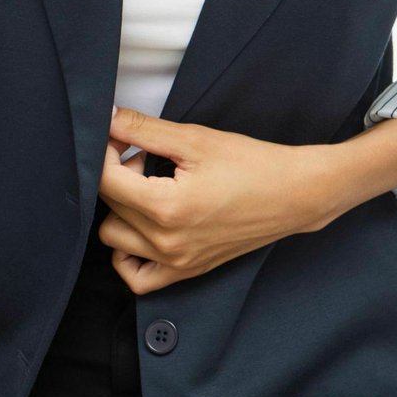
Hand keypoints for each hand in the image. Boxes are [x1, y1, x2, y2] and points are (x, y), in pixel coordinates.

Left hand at [96, 106, 325, 294]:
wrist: (291, 195)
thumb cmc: (249, 164)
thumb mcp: (193, 139)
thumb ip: (144, 130)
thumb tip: (108, 119)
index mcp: (166, 208)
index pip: (105, 180)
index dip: (105, 150)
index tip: (120, 135)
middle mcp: (166, 243)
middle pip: (109, 205)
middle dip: (117, 173)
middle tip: (145, 153)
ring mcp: (176, 263)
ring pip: (114, 239)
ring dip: (121, 208)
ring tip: (149, 186)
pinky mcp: (186, 271)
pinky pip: (137, 277)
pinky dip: (129, 253)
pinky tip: (144, 225)